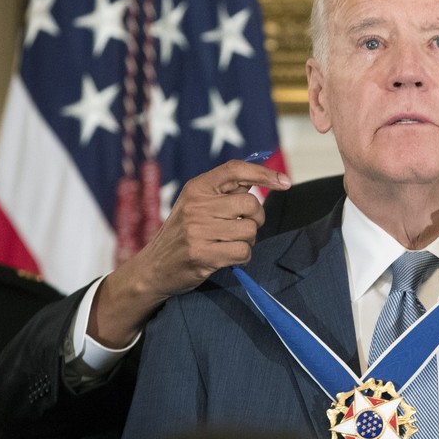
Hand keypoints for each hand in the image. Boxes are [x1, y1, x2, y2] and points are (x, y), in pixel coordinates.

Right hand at [88, 160, 290, 346]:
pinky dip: (242, 257)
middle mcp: (196, 205)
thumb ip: (226, 191)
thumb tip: (265, 177)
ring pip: (250, 230)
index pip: (235, 169)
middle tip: (241, 227)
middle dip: (255, 218)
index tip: (285, 181)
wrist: (153, 268)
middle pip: (251, 203)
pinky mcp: (202, 254)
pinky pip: (244, 252)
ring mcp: (198, 230)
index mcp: (197, 188)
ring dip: (247, 241)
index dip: (264, 173)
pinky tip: (227, 257)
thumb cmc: (184, 233)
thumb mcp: (197, 204)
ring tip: (227, 243)